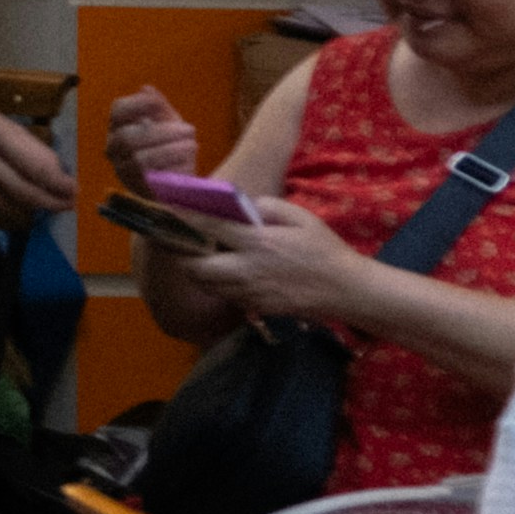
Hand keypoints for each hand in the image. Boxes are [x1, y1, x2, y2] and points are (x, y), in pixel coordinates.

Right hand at [0, 83, 70, 228]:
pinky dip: (4, 212)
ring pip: (5, 203)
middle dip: (50, 202)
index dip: (57, 182)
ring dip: (29, 210)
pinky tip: (15, 210)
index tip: (72, 189)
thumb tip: (53, 170)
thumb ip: (18, 141)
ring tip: (43, 209)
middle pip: (22, 189)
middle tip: (66, 206)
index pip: (33, 163)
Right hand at [108, 87, 204, 189]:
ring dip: (171, 150)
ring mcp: (125, 172)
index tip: (158, 103)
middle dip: (162, 132)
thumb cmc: (168, 148)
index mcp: (117, 128)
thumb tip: (146, 89)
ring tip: (193, 146)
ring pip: (141, 160)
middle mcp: (114, 150)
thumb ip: (158, 107)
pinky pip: (154, 180)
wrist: (176, 184)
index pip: (117, 111)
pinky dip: (174, 169)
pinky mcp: (141, 192)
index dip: (137, 104)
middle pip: (128, 137)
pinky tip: (189, 164)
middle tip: (190, 130)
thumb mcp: (166, 124)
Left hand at [184, 194, 380, 324]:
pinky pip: (223, 295)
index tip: (167, 208)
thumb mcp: (301, 218)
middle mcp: (248, 270)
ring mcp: (250, 292)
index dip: (184, 218)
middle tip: (179, 238)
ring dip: (195, 269)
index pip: (210, 228)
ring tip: (196, 253)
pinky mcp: (256, 307)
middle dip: (181, 253)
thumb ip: (268, 207)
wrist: (347, 290)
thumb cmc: (325, 250)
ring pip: (206, 284)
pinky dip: (213, 283)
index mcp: (259, 243)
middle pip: (196, 266)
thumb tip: (241, 206)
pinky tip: (221, 270)